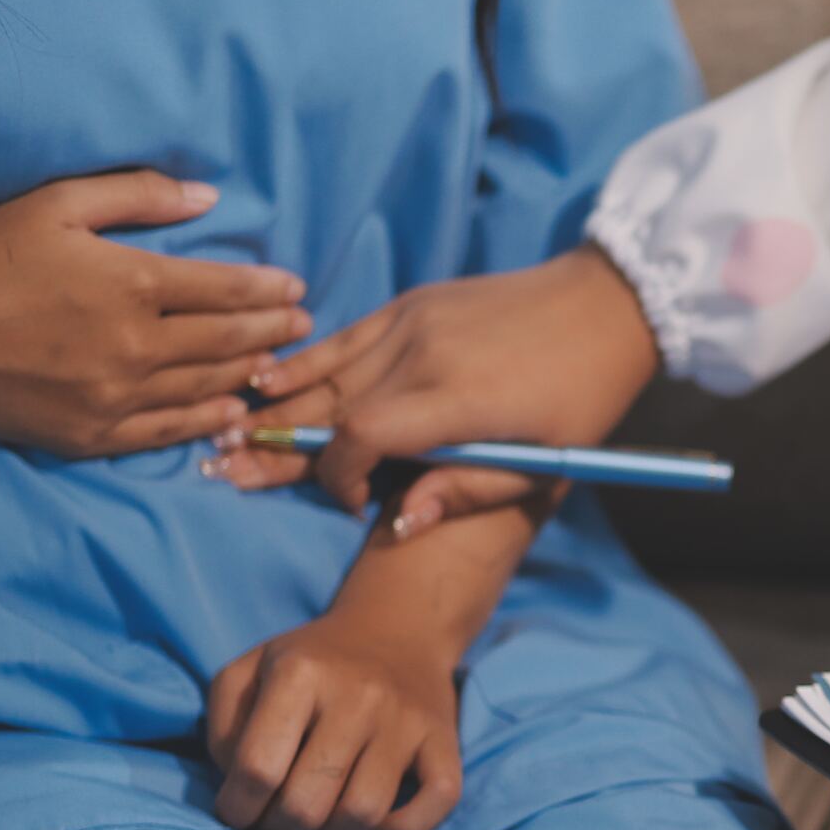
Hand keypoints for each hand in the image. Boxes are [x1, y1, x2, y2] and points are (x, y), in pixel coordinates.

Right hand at [0, 171, 310, 456]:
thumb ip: (135, 196)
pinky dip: (207, 422)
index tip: (296, 289)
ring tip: (277, 367)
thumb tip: (206, 196)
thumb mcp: (56, 204)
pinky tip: (231, 414)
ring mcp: (118, 396)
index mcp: (132, 284)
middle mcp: (136, 345)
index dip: (268, 290)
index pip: (225, 290)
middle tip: (303, 328)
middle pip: (227, 341)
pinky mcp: (94, 435)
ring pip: (205, 388)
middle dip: (273, 333)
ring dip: (248, 376)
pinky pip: (167, 432)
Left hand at [203, 608, 463, 829]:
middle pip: (309, 801)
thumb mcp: (249, 671)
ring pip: (364, 813)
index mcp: (301, 673)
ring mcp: (407, 721)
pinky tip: (371, 827)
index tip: (236, 811)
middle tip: (273, 823)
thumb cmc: (312, 661)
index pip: (258, 768)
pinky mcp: (445, 741)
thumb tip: (240, 787)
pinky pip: (434, 805)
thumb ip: (223, 727)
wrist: (398, 631)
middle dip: (279, 829)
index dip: (237, 807)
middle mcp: (359, 696)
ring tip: (314, 826)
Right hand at [213, 244, 657, 536]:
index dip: (338, 475)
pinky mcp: (411, 305)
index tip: (350, 503)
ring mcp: (412, 322)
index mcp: (457, 401)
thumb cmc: (581, 403)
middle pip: (330, 406)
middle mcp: (423, 355)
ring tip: (229, 434)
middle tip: (227, 472)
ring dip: (277, 405)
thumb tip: (395, 524)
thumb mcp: (542, 466)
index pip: (362, 437)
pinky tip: (264, 380)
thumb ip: (466, 493)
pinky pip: (345, 338)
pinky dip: (304, 361)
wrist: (602, 310)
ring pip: (328, 372)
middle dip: (279, 445)